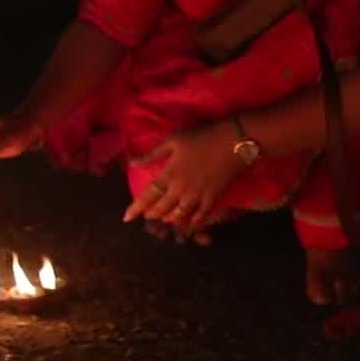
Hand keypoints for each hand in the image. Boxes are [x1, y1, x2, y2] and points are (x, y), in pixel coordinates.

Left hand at [122, 122, 245, 232]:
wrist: (234, 142)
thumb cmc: (201, 137)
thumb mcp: (173, 141)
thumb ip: (152, 154)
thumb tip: (132, 162)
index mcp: (169, 175)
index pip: (148, 195)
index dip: (136, 208)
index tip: (126, 218)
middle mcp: (181, 189)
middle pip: (163, 207)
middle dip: (152, 214)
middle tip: (146, 217)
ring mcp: (198, 195)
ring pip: (180, 213)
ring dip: (170, 218)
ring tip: (164, 220)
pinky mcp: (214, 197)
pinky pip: (202, 214)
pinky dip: (194, 220)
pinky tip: (190, 223)